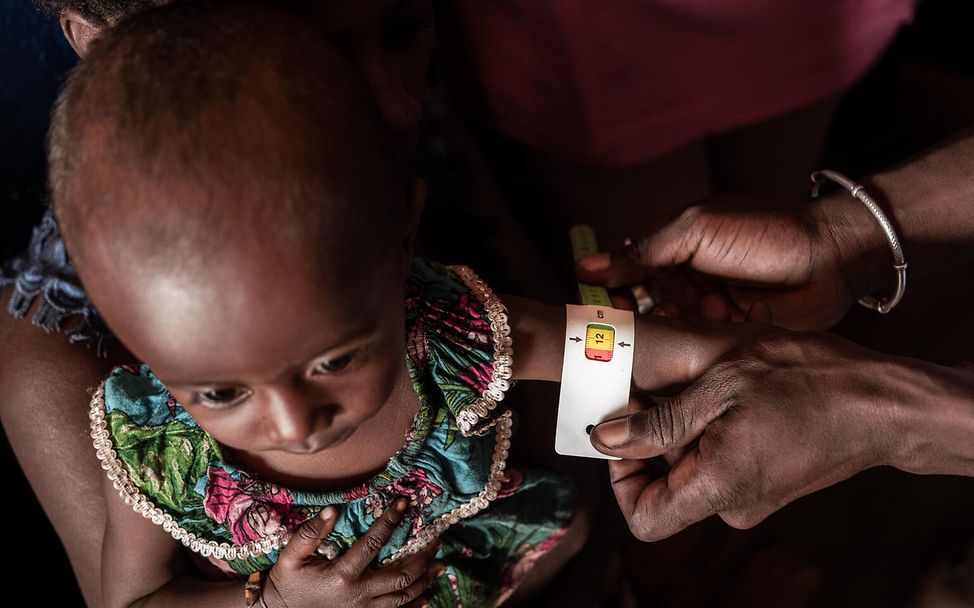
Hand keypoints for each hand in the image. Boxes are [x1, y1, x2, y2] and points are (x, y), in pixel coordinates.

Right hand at [264, 499, 443, 607]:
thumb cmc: (287, 582)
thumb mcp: (291, 556)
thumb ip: (310, 533)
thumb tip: (331, 510)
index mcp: (342, 574)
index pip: (374, 542)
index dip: (391, 520)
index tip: (405, 503)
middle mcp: (359, 593)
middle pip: (402, 575)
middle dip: (423, 556)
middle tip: (437, 538)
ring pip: (404, 596)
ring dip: (425, 579)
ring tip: (440, 563)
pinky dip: (415, 606)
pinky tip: (427, 597)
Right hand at [576, 197, 858, 329]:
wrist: (832, 257)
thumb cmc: (764, 233)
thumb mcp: (695, 232)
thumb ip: (642, 253)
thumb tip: (584, 266)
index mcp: (675, 249)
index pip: (626, 274)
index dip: (612, 293)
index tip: (602, 310)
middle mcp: (688, 280)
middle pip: (645, 308)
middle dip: (640, 320)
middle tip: (640, 328)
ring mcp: (710, 309)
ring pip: (673, 331)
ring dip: (676, 331)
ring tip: (692, 323)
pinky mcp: (732, 334)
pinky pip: (703, 346)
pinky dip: (704, 342)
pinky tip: (717, 333)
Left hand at [590, 332, 908, 540]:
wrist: (884, 403)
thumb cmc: (807, 382)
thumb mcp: (720, 386)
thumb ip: (658, 422)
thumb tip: (605, 439)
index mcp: (718, 487)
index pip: (643, 519)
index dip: (621, 479)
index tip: (624, 431)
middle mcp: (733, 504)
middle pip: (663, 489)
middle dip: (650, 440)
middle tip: (656, 388)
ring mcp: (752, 497)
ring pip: (690, 471)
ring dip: (681, 429)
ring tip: (696, 383)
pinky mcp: (766, 483)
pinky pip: (718, 464)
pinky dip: (707, 432)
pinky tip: (723, 393)